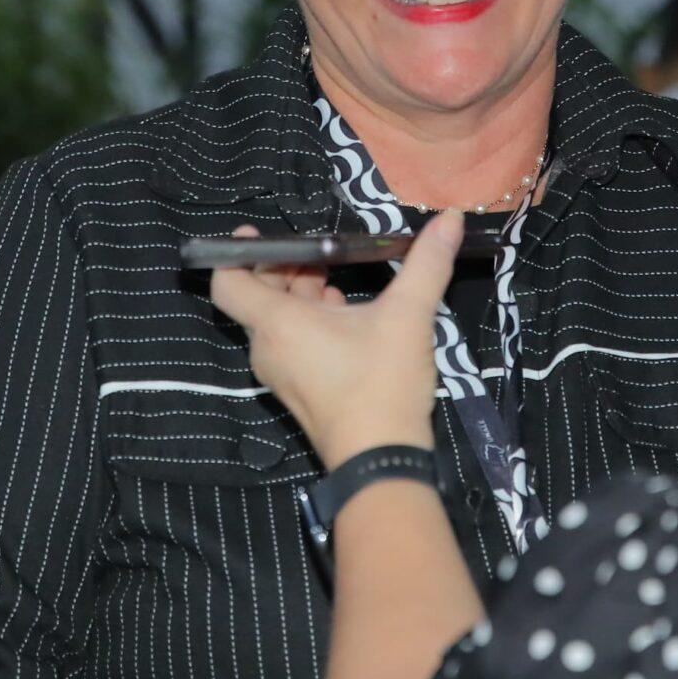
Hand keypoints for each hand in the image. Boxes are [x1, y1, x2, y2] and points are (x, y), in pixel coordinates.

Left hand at [207, 210, 461, 469]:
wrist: (381, 459)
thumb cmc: (382, 384)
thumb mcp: (408, 317)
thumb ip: (427, 264)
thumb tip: (450, 219)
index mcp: (278, 323)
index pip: (227, 281)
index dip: (235, 252)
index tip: (260, 232)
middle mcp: (268, 346)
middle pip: (256, 295)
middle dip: (284, 267)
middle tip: (319, 252)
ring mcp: (280, 372)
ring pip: (276, 319)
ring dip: (299, 294)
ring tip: (334, 278)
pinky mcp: (298, 389)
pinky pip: (290, 342)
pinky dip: (307, 321)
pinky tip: (345, 315)